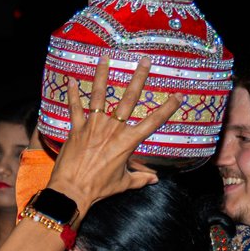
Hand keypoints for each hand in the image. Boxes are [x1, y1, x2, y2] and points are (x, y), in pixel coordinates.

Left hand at [45, 50, 176, 208]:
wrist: (73, 192)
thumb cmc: (99, 189)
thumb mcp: (123, 183)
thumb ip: (140, 178)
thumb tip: (154, 179)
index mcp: (128, 142)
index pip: (153, 122)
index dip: (168, 108)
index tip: (178, 95)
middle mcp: (113, 129)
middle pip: (129, 99)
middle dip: (138, 78)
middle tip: (145, 60)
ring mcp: (94, 126)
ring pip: (99, 96)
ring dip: (102, 75)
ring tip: (105, 58)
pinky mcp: (76, 129)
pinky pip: (75, 108)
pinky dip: (72, 94)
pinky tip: (70, 79)